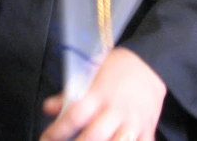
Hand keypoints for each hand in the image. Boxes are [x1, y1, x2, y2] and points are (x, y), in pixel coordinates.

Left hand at [40, 47, 165, 140]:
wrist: (150, 62)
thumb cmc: (117, 66)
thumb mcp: (91, 70)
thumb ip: (70, 92)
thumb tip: (49, 108)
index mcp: (99, 93)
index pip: (75, 115)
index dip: (58, 130)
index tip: (45, 138)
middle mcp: (116, 109)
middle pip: (94, 136)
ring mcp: (133, 122)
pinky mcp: (148, 130)